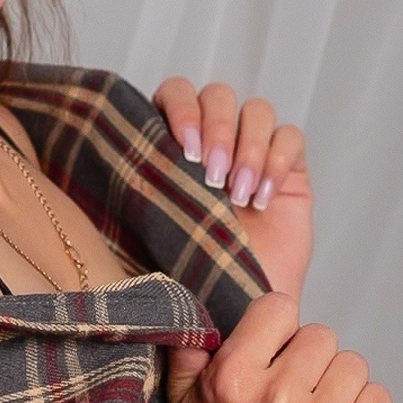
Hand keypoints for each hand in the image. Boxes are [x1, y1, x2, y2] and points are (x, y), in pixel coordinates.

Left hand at [154, 76, 312, 304]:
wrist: (237, 309)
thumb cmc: (189, 273)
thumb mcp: (154, 227)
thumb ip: (143, 188)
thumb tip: (111, 161)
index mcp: (173, 144)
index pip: (175, 92)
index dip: (181, 108)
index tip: (186, 148)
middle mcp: (213, 139)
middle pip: (218, 94)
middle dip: (218, 129)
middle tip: (213, 178)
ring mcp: (253, 150)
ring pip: (257, 111)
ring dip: (249, 148)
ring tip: (239, 195)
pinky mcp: (289, 167)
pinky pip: (290, 137)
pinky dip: (278, 161)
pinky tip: (264, 197)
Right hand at [161, 295, 388, 402]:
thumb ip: (186, 356)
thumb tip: (194, 315)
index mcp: (234, 380)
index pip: (280, 308)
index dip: (278, 330)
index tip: (274, 355)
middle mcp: (279, 398)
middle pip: (321, 336)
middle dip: (309, 362)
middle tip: (295, 396)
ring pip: (353, 364)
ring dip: (338, 387)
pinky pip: (379, 397)